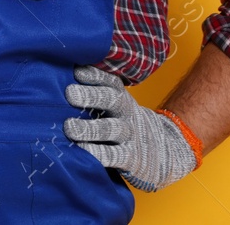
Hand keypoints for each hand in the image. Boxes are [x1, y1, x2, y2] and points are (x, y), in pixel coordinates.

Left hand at [62, 65, 197, 191]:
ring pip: (111, 128)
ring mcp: (130, 135)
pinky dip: (97, 153)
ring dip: (90, 128)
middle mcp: (126, 113)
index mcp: (121, 98)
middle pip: (111, 100)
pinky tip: (81, 150)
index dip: (95, 75)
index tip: (77, 72)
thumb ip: (96, 96)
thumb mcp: (119, 107)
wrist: (166, 152)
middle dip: (90, 95)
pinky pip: (113, 155)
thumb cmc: (126, 125)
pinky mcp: (131, 158)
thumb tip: (63, 78)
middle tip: (70, 93)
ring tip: (69, 127)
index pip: (110, 82)